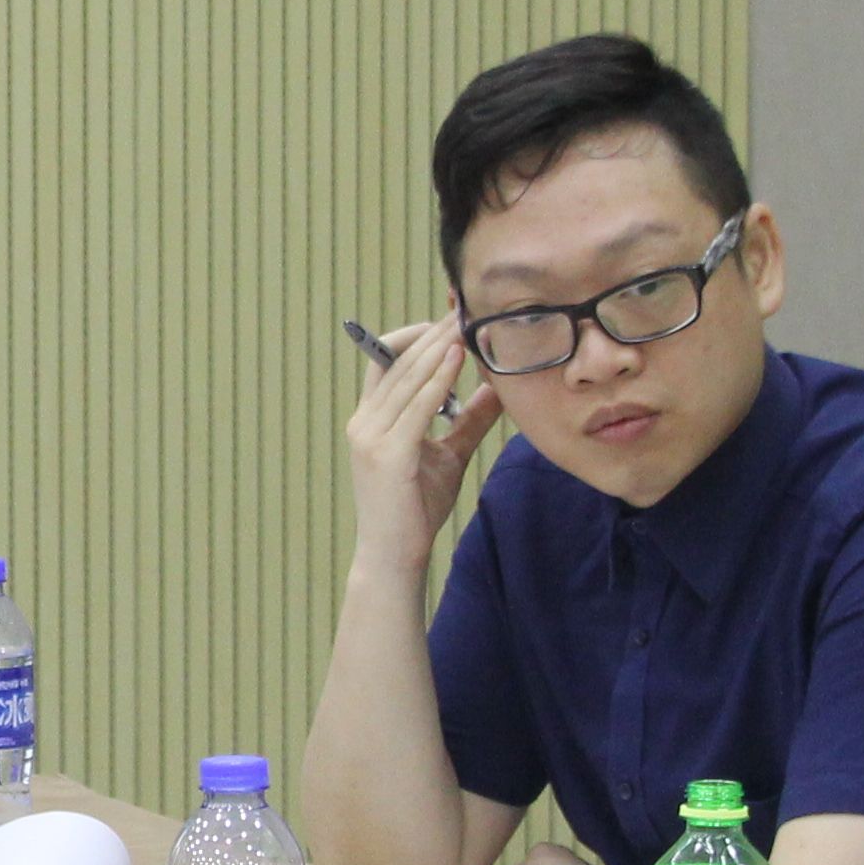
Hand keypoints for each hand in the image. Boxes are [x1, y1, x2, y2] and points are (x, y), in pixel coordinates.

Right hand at [344, 299, 508, 579]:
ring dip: (437, 347)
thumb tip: (500, 389)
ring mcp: (370, 436)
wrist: (394, 556)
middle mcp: (363, 421)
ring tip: (464, 324)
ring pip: (406, 377)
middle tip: (463, 307)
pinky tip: (458, 358)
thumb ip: (468, 421)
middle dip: (432, 332)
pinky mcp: (387, 453)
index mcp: (370, 418)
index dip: (415, 334)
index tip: (450, 319)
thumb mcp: (447, 454)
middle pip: (396, 360)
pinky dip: (437, 378)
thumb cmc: (415, 508)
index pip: (386, 360)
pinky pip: (415, 406)